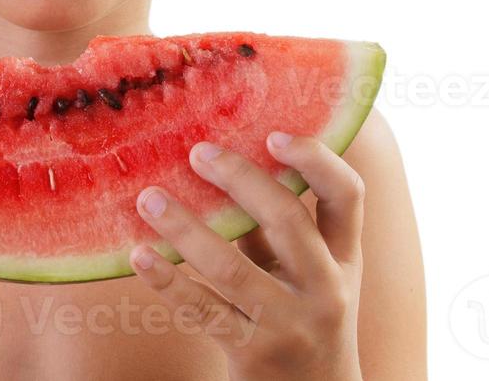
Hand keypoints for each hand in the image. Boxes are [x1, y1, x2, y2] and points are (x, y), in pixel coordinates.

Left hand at [129, 132, 364, 380]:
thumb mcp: (304, 271)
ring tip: (148, 198)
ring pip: (233, 268)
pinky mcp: (254, 354)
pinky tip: (139, 255)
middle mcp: (326, 288)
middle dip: (240, 180)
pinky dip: (167, 280)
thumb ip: (275, 225)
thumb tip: (220, 160)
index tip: (273, 134)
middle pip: (288, 220)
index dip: (316, 159)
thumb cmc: (298, 315)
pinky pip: (203, 310)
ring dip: (185, 228)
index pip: (349, 195)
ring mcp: (291, 324)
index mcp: (344, 256)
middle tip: (197, 152)